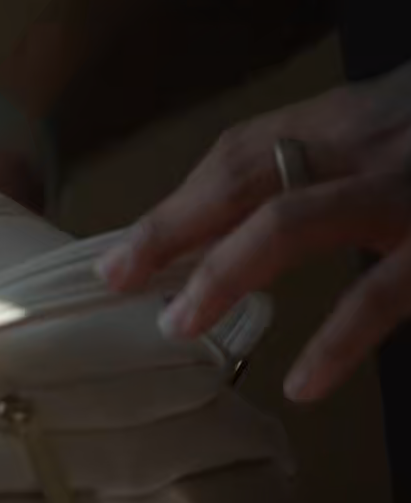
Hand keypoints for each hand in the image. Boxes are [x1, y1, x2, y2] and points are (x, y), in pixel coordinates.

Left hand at [96, 62, 410, 402]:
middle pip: (247, 176)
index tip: (120, 258)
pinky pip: (384, 293)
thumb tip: (221, 229)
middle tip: (122, 285)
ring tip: (181, 327)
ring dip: (227, 274)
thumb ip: (321, 169)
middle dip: (173, 233)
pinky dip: (339, 340)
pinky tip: (305, 384)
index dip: (174, 206)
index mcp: (351, 118)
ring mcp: (408, 192)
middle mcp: (373, 142)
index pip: (239, 153)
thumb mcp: (387, 136)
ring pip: (296, 220)